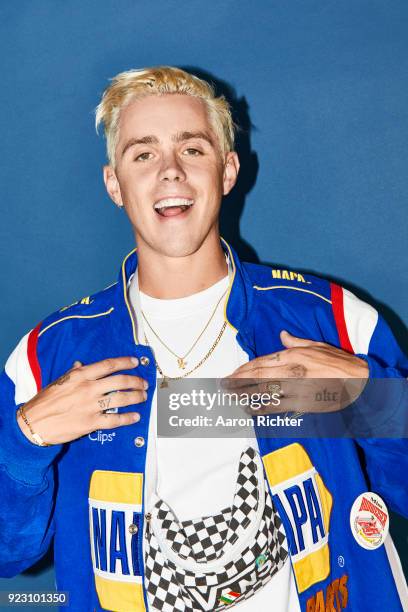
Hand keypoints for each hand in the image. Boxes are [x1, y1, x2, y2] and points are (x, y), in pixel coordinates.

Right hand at [17, 357, 147, 444]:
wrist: (33, 423)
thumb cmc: (44, 401)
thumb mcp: (58, 381)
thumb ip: (73, 373)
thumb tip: (80, 363)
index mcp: (80, 376)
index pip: (108, 365)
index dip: (125, 362)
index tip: (135, 362)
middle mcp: (88, 388)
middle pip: (120, 381)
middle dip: (135, 381)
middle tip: (143, 383)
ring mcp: (90, 406)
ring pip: (121, 398)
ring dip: (135, 397)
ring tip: (143, 397)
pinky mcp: (90, 423)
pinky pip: (114, 419)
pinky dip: (127, 418)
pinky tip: (135, 416)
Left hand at [221, 331, 368, 413]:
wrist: (360, 383)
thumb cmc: (340, 363)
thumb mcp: (318, 346)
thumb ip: (297, 341)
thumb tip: (283, 334)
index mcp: (293, 355)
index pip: (260, 363)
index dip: (242, 370)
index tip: (230, 374)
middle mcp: (290, 371)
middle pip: (256, 377)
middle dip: (236, 382)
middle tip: (221, 387)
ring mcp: (294, 389)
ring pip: (261, 393)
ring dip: (242, 396)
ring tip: (229, 398)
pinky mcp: (301, 404)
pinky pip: (275, 407)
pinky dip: (259, 409)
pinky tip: (248, 410)